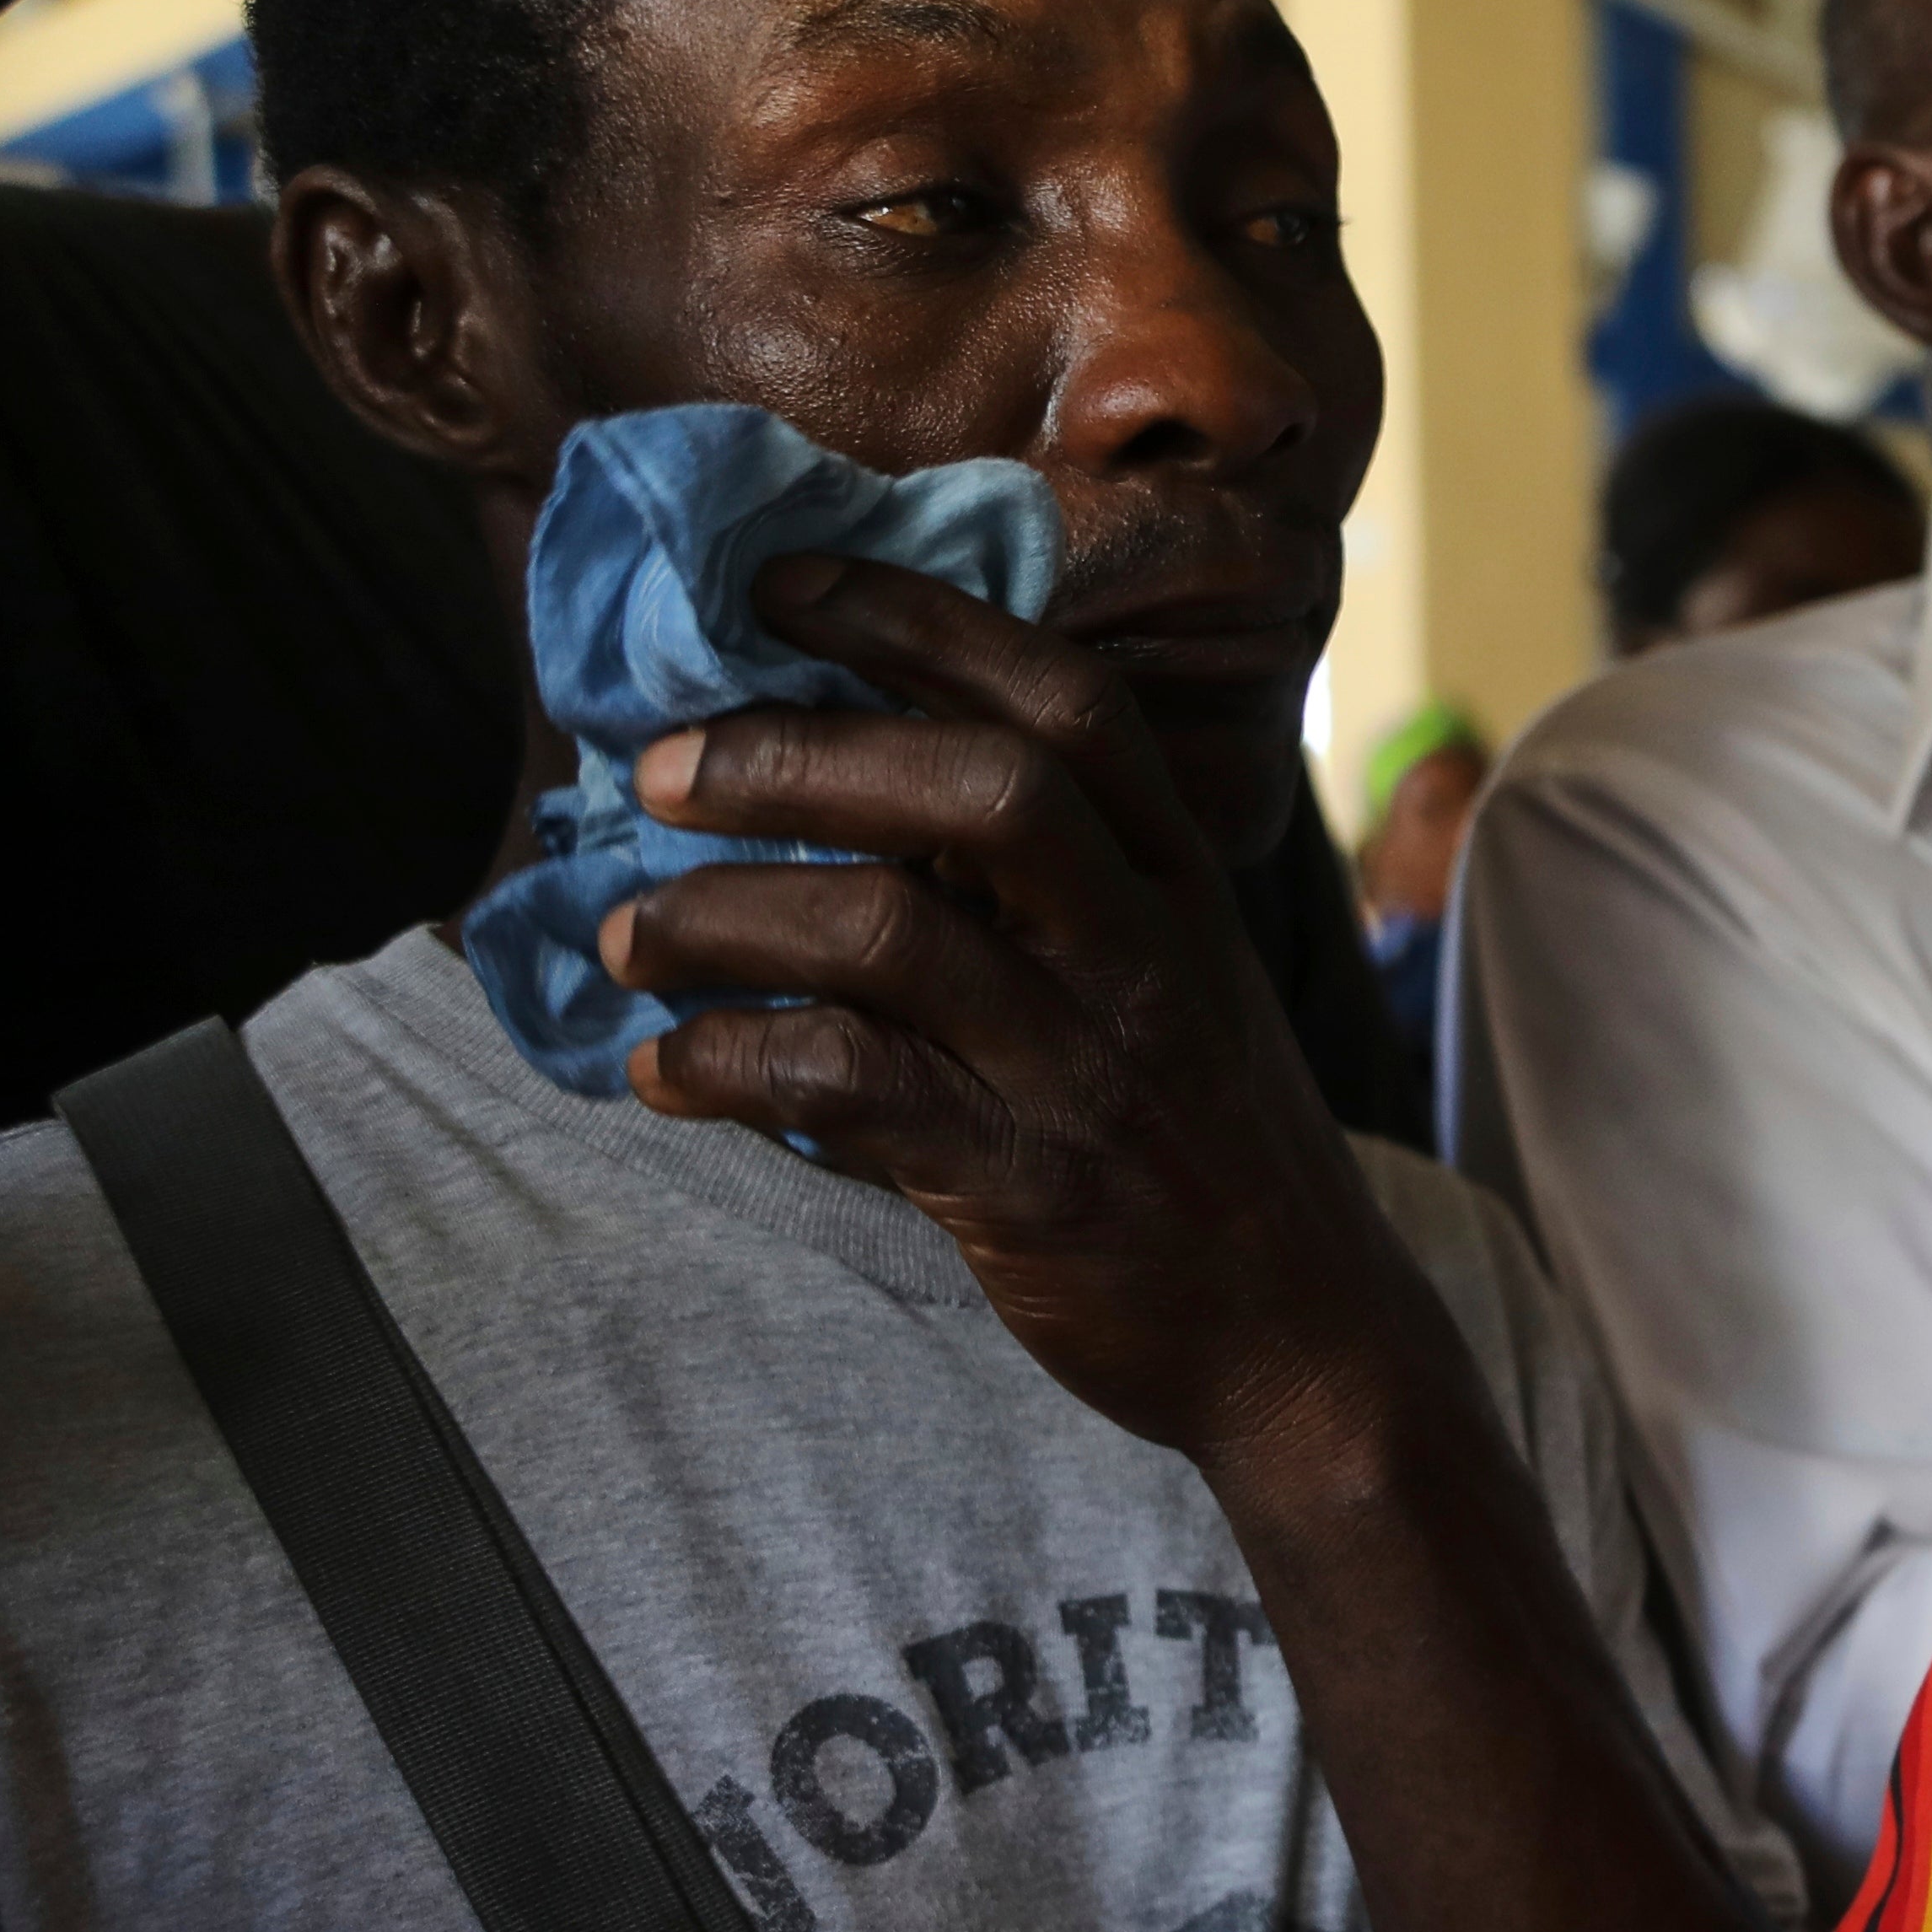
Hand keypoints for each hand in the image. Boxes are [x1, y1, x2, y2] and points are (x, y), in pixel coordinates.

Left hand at [606, 556, 1428, 1476]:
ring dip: (721, 916)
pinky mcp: (1031, 1182)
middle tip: (661, 772)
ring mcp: (1092, 1067)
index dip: (916, 620)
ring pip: (893, 933)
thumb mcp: (1172, 983)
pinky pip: (848, 1088)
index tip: (779, 585)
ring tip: (626, 938)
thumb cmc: (1203, 1146)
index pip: (1064, 705)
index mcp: (1179, 885)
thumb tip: (849, 793)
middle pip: (982, 789)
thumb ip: (1048, 889)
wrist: (1306, 1346)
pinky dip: (725, 1064)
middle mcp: (1147, 955)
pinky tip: (665, 1072)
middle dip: (796, 752)